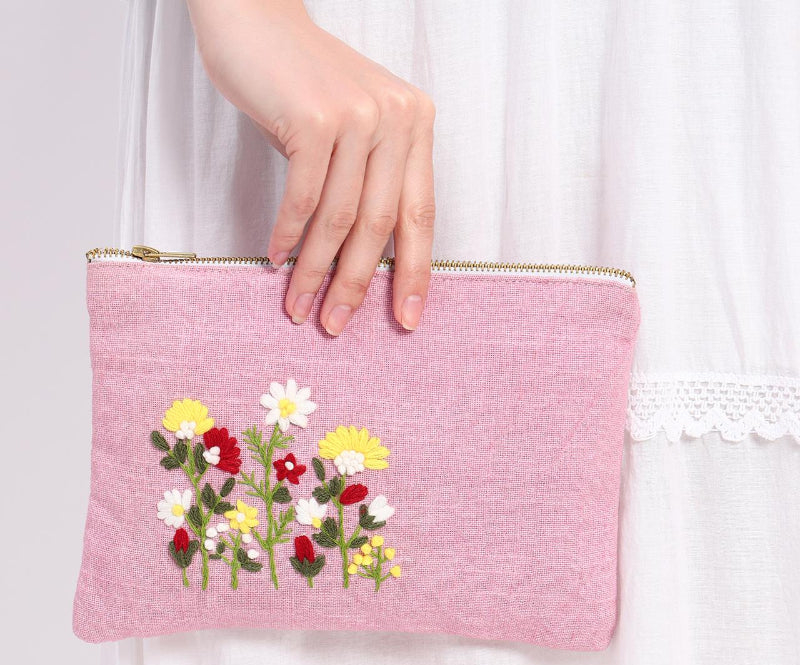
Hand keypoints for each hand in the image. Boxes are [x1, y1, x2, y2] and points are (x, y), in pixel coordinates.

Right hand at [186, 0, 436, 333]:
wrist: (253, 17)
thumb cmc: (301, 83)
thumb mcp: (352, 129)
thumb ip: (367, 183)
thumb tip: (362, 262)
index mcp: (414, 125)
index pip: (420, 215)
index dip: (415, 273)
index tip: (406, 318)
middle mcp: (396, 118)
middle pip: (380, 226)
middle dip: (357, 285)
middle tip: (337, 324)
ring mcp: (358, 115)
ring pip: (341, 218)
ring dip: (316, 271)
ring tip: (300, 305)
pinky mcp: (316, 117)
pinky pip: (303, 198)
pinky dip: (288, 235)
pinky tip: (277, 259)